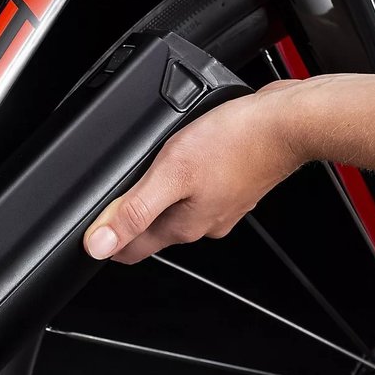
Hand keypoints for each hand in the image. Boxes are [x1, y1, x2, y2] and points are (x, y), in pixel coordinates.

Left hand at [83, 79, 305, 262]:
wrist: (286, 124)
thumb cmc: (235, 142)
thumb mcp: (171, 172)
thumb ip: (134, 210)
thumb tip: (99, 244)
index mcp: (182, 225)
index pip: (130, 250)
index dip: (104, 239)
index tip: (88, 226)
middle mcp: (202, 223)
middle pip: (151, 229)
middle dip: (127, 217)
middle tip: (110, 195)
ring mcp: (220, 207)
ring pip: (175, 210)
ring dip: (155, 197)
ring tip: (142, 175)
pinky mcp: (233, 187)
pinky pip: (197, 192)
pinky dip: (182, 182)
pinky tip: (181, 163)